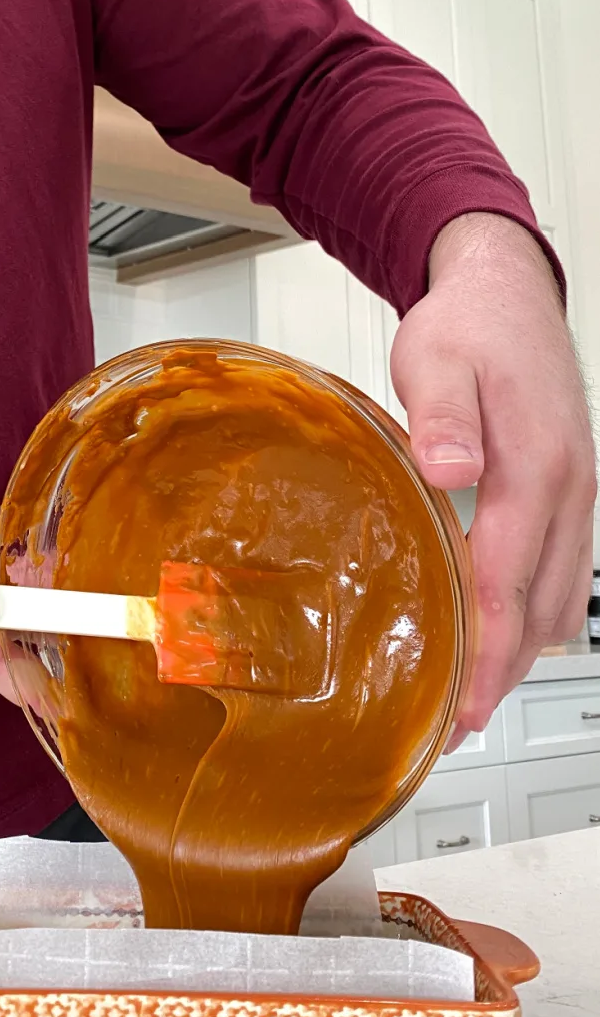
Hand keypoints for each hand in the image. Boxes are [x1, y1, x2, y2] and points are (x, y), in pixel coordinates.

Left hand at [392, 213, 595, 737]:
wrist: (508, 293)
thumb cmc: (472, 328)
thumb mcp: (437, 358)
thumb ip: (442, 416)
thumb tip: (449, 469)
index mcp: (536, 466)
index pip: (508, 582)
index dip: (485, 651)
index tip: (464, 703)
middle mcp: (569, 489)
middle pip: (542, 608)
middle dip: (503, 672)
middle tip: (461, 723)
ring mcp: (577, 494)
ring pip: (560, 600)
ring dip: (522, 651)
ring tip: (480, 694)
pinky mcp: (569, 493)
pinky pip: (565, 574)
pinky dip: (537, 616)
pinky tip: (507, 631)